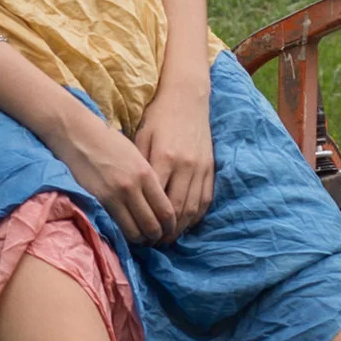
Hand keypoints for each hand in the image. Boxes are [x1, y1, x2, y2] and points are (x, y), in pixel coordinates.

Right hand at [49, 107, 179, 245]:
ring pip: (135, 231)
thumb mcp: (137, 156)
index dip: (171, 225)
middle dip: (158, 236)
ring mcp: (115, 195)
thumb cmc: (109, 143)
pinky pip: (117, 226)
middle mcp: (133, 186)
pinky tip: (126, 233)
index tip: (170, 230)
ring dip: (141, 239)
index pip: (166, 210)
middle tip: (157, 239)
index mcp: (146, 173)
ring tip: (142, 239)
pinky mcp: (98, 201)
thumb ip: (148, 179)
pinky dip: (124, 235)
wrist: (79, 135)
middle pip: (153, 224)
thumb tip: (160, 204)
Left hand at [133, 75, 215, 235]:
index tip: (139, 233)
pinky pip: (205, 200)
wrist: (187, 97)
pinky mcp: (211, 168)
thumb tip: (129, 195)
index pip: (156, 201)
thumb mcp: (141, 137)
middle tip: (153, 243)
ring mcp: (201, 168)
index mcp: (165, 158)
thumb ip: (139, 166)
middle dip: (165, 231)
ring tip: (168, 238)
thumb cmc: (158, 116)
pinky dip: (196, 216)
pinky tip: (185, 224)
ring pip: (192, 209)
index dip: (148, 221)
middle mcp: (186, 166)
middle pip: (176, 210)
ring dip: (181, 228)